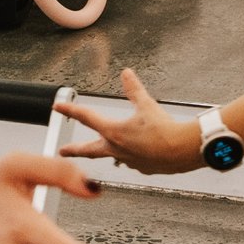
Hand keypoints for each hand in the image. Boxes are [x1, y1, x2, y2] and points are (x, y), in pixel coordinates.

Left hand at [57, 68, 207, 175]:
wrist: (185, 149)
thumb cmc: (166, 130)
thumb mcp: (146, 104)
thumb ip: (134, 89)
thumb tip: (126, 74)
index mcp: (114, 132)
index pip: (86, 118)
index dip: (70, 110)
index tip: (58, 108)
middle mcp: (118, 149)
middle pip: (89, 150)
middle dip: (74, 150)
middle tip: (63, 152)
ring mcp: (130, 161)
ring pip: (112, 156)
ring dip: (107, 151)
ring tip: (106, 148)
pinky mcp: (144, 168)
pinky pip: (132, 161)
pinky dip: (131, 155)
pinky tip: (137, 152)